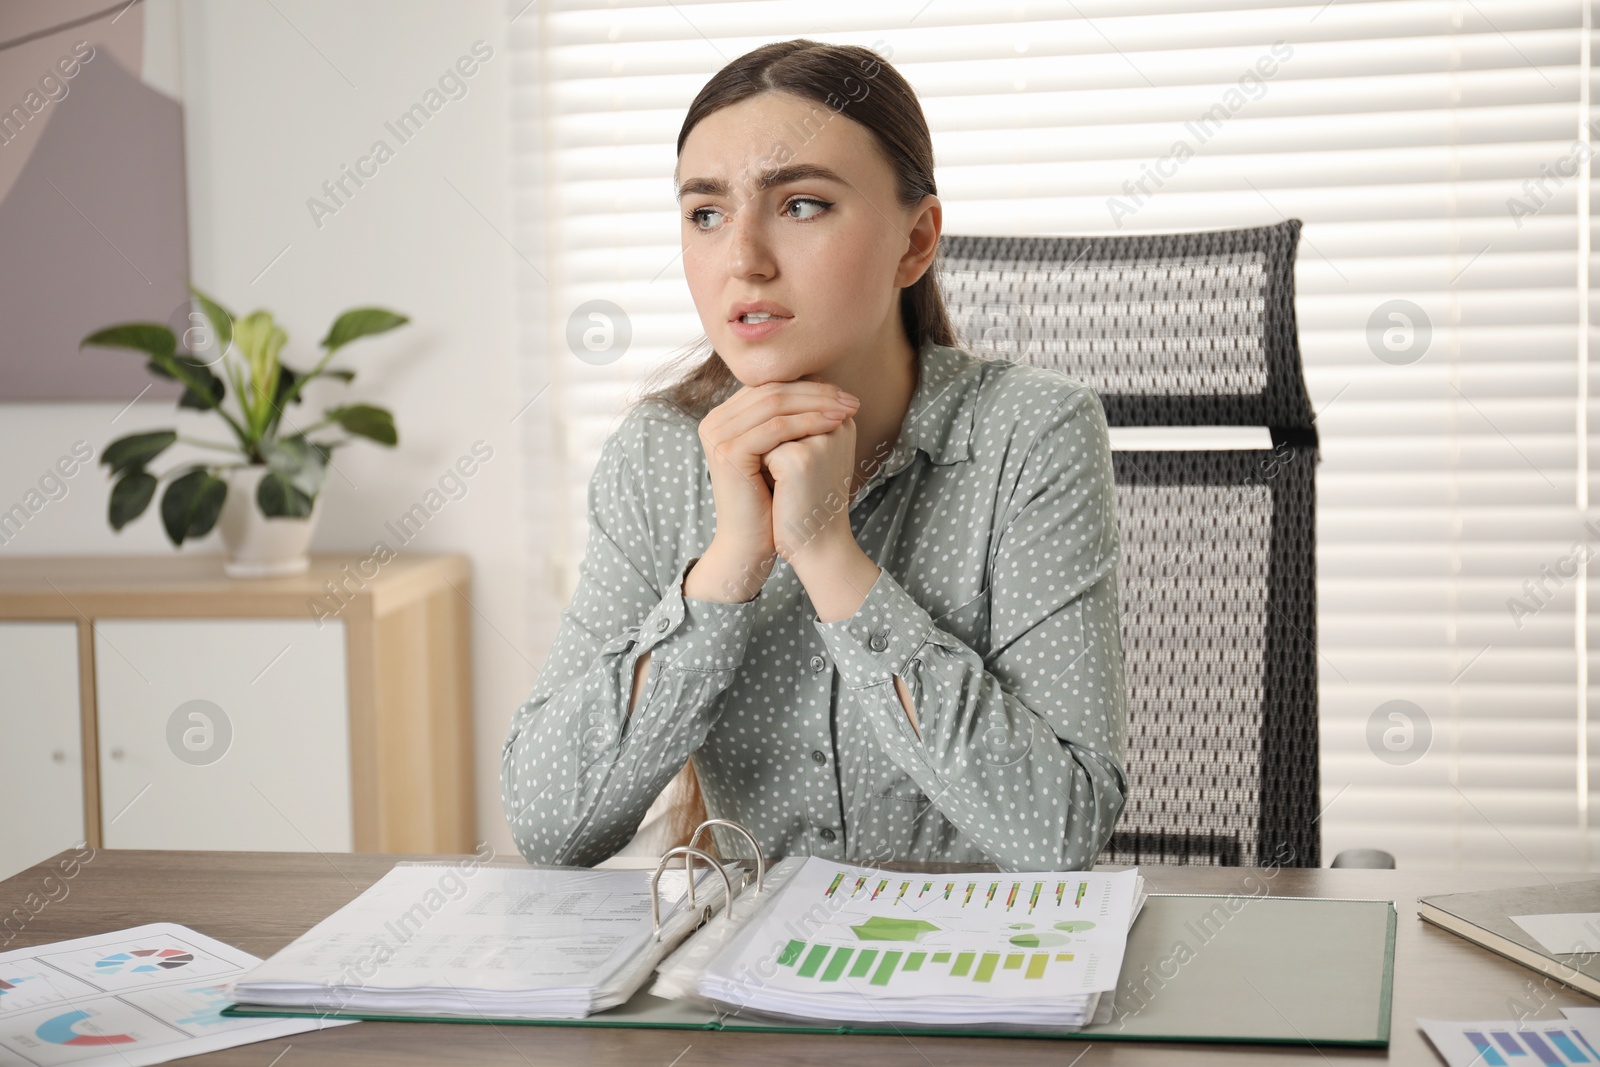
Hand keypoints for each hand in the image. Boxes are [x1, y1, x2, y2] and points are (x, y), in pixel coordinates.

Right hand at [688, 381, 858, 600]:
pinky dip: (809, 422)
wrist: (751, 542)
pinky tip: (835, 424)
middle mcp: (714, 421)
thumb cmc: (770, 499)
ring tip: (848, 410)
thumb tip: (822, 380)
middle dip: (816, 392)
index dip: (809, 386)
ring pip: (775, 405)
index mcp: (723, 417)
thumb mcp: (779, 451)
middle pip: (772, 391)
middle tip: (850, 398)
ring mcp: (718, 434)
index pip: (770, 386)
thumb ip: (787, 417)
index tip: (844, 394)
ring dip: (817, 404)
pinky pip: (776, 428)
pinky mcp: (728, 451)